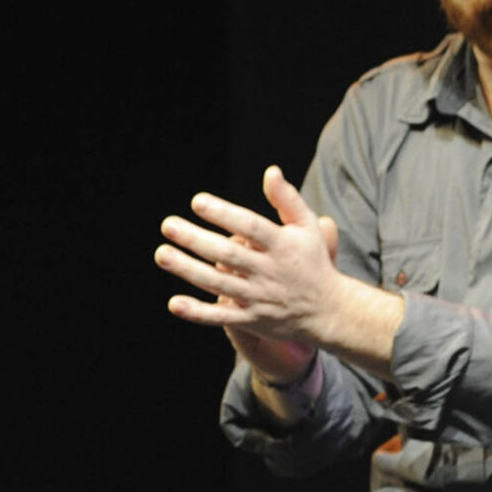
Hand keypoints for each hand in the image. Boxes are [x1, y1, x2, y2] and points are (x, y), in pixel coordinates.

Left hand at [156, 167, 353, 380]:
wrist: (329, 311)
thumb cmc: (313, 262)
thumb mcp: (307, 228)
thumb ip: (287, 200)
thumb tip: (271, 171)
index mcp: (283, 246)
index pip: (250, 228)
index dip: (224, 214)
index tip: (198, 202)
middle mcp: (270, 272)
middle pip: (228, 255)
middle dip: (196, 240)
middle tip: (168, 225)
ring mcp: (260, 297)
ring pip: (218, 283)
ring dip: (188, 270)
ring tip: (162, 254)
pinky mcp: (252, 319)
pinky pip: (222, 317)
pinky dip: (198, 312)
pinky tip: (174, 303)